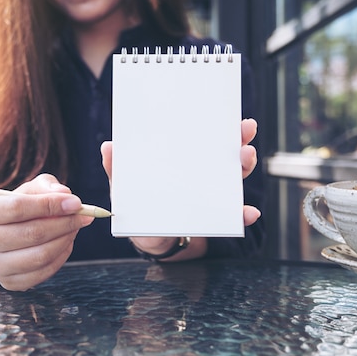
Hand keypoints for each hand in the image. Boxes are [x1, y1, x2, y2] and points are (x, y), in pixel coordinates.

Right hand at [0, 174, 93, 289]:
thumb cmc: (12, 210)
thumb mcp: (25, 190)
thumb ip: (44, 186)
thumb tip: (65, 194)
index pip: (17, 207)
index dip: (49, 204)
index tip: (75, 202)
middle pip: (30, 233)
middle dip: (64, 223)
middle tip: (82, 216)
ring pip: (39, 256)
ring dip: (65, 240)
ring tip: (74, 228)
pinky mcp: (8, 283)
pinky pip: (43, 273)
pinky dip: (61, 257)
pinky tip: (65, 243)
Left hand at [100, 118, 261, 258]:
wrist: (147, 238)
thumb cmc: (138, 204)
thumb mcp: (124, 185)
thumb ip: (116, 169)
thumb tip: (108, 147)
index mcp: (184, 161)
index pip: (204, 139)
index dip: (220, 126)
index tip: (231, 117)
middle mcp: (203, 174)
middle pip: (226, 153)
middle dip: (239, 140)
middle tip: (243, 133)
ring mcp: (211, 195)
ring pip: (234, 178)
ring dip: (243, 167)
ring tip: (244, 159)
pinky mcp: (214, 218)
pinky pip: (233, 216)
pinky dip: (242, 214)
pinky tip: (248, 213)